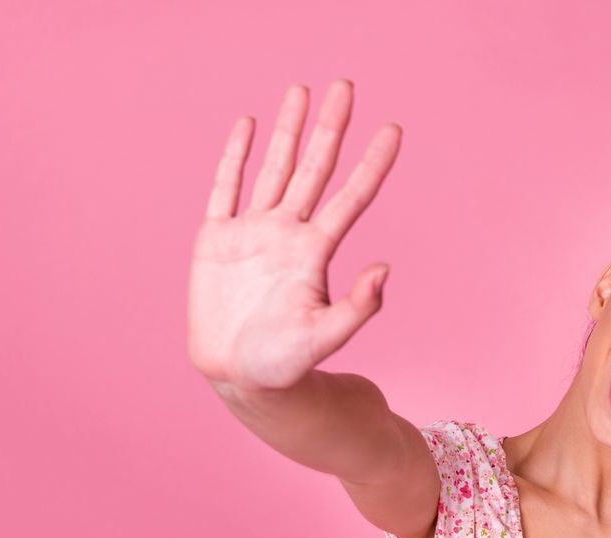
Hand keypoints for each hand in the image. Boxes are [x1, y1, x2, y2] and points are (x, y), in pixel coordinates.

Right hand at [187, 79, 401, 390]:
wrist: (240, 378)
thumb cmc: (287, 365)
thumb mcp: (326, 337)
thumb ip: (357, 307)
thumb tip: (385, 269)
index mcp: (315, 252)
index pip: (351, 197)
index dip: (372, 163)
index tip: (394, 130)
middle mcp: (288, 234)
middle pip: (314, 168)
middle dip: (330, 127)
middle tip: (346, 84)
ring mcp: (252, 233)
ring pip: (273, 168)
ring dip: (288, 130)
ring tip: (301, 90)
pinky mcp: (216, 240)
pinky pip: (225, 189)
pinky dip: (234, 156)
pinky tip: (248, 126)